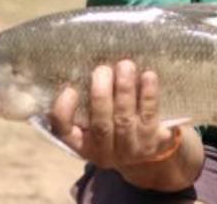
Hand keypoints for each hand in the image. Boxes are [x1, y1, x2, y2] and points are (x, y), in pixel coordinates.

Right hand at [50, 60, 178, 172]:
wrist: (145, 150)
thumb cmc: (112, 124)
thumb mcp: (93, 119)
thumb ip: (84, 100)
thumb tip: (78, 68)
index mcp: (82, 143)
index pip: (64, 132)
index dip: (64, 113)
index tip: (69, 90)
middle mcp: (103, 151)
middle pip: (100, 125)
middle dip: (101, 95)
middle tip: (102, 69)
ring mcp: (129, 150)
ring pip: (124, 120)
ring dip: (124, 91)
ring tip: (125, 66)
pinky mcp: (152, 142)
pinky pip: (149, 117)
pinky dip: (148, 96)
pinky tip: (148, 76)